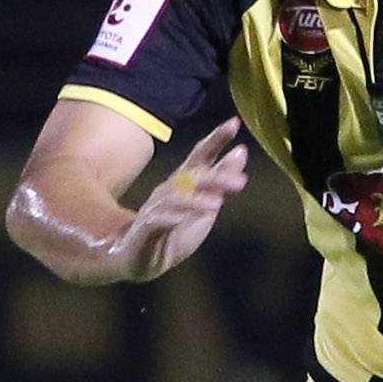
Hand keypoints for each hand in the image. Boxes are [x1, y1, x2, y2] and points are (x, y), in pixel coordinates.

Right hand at [116, 119, 247, 280]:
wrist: (141, 259)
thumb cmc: (176, 230)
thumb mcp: (206, 206)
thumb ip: (222, 181)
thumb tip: (241, 151)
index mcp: (185, 183)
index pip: (201, 155)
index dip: (216, 139)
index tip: (234, 123)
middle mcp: (169, 190)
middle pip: (193, 177)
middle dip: (216, 177)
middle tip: (241, 183)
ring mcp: (155, 209)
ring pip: (174, 199)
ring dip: (194, 201)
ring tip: (216, 205)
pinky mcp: (144, 230)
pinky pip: (154, 221)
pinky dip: (167, 219)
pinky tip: (179, 220)